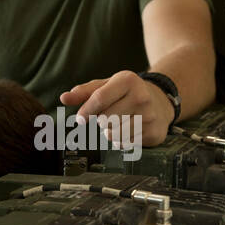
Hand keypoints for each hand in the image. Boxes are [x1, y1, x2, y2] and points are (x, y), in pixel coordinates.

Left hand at [59, 71, 173, 146]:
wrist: (160, 101)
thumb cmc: (127, 93)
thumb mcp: (108, 86)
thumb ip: (85, 92)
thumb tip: (64, 98)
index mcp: (127, 80)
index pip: (99, 98)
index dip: (86, 111)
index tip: (80, 118)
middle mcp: (141, 96)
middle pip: (105, 119)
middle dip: (101, 121)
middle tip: (108, 117)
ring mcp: (149, 115)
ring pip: (114, 134)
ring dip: (110, 132)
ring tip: (117, 124)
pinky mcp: (153, 132)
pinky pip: (126, 143)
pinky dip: (121, 141)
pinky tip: (127, 131)